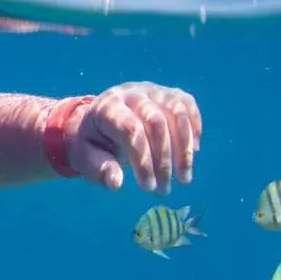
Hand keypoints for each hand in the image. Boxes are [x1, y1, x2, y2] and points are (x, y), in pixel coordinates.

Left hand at [68, 82, 200, 193]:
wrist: (99, 120)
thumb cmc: (94, 143)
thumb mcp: (87, 157)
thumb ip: (100, 169)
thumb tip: (115, 183)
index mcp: (107, 107)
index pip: (131, 129)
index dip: (143, 160)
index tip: (147, 187)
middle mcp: (131, 93)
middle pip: (156, 121)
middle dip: (163, 159)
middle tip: (164, 189)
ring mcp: (152, 90)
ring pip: (177, 113)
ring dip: (184, 149)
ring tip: (184, 178)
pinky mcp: (169, 92)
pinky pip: (188, 105)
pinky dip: (193, 129)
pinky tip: (192, 153)